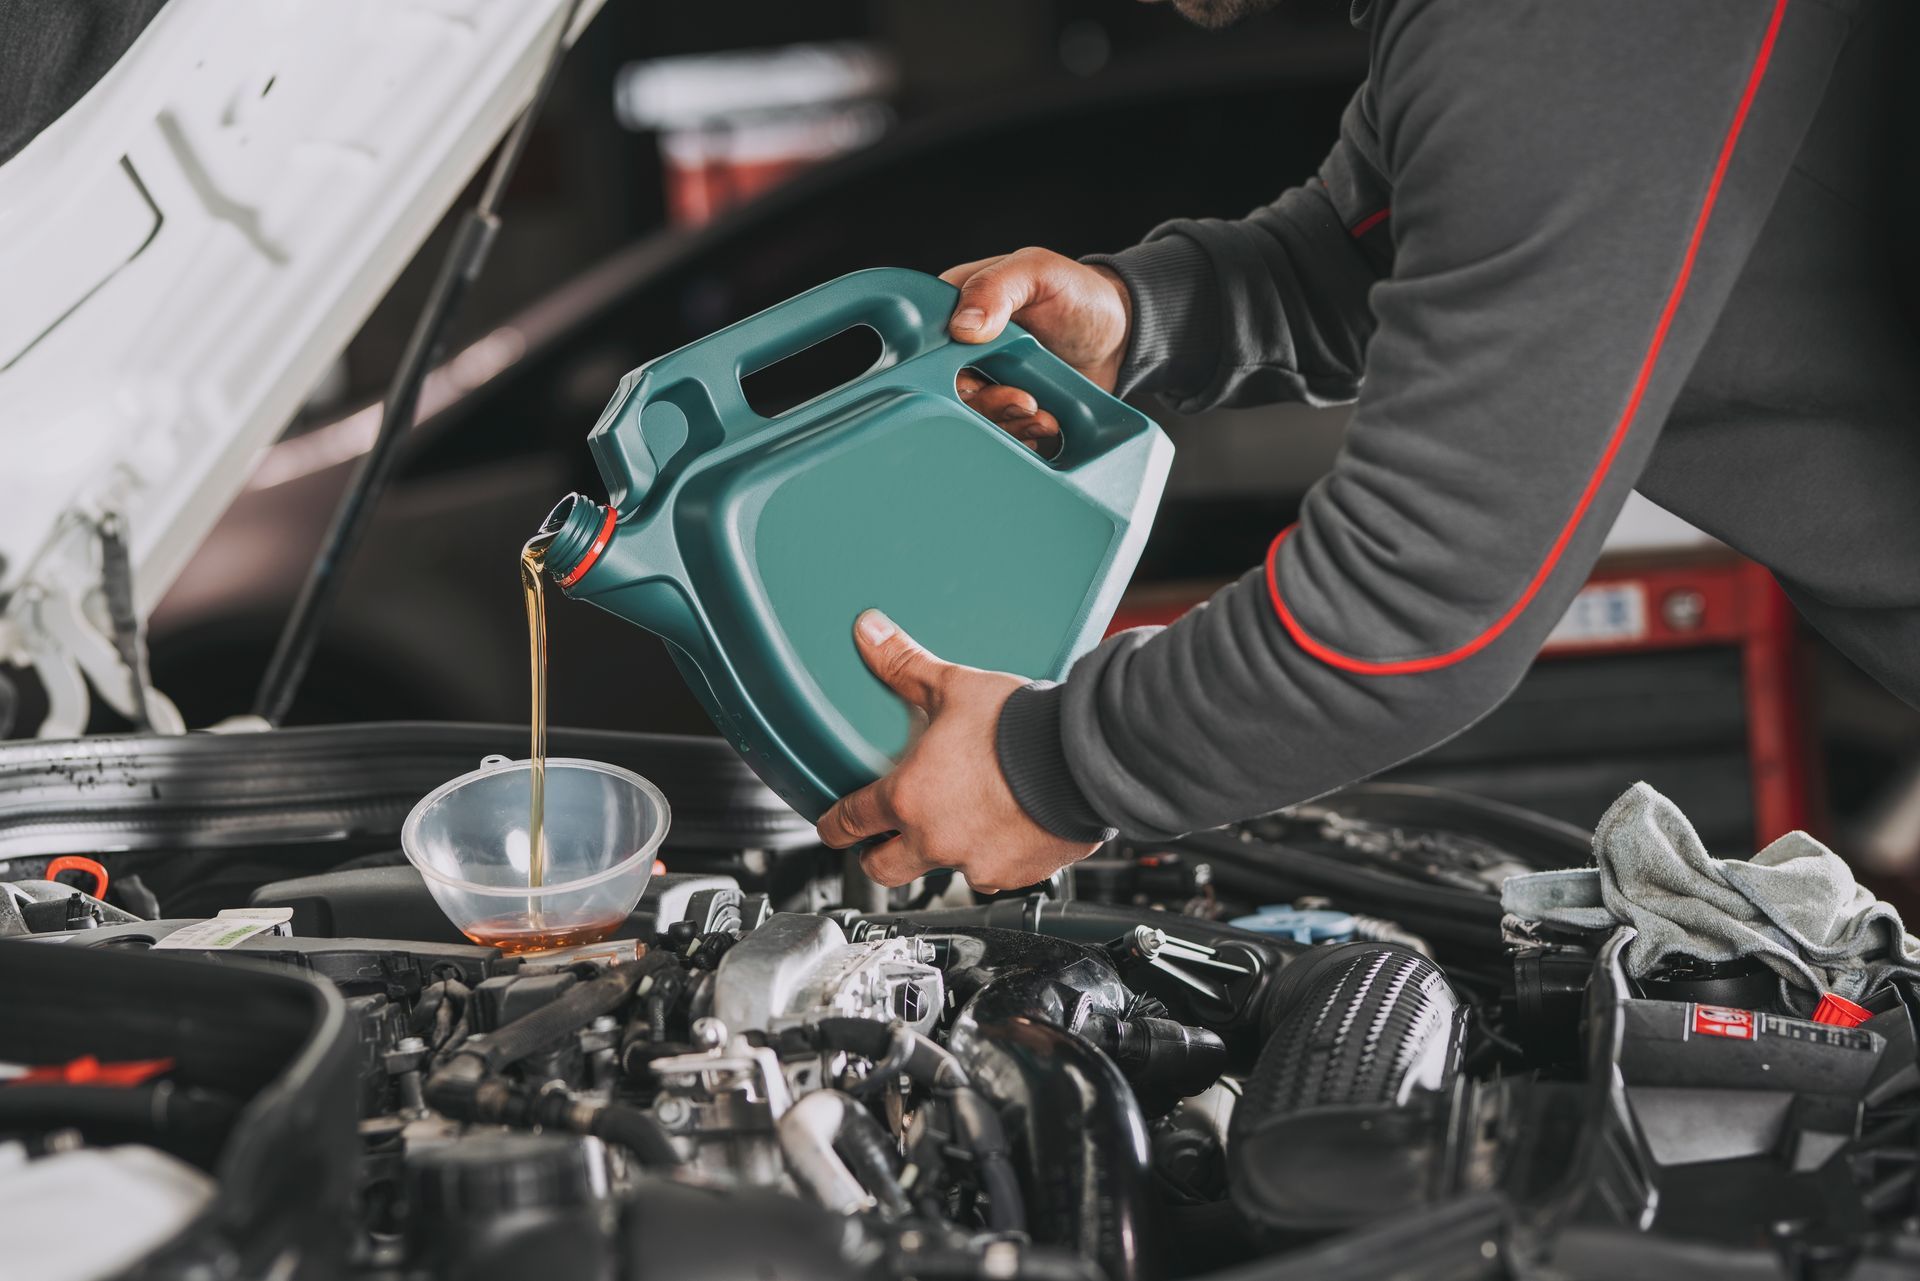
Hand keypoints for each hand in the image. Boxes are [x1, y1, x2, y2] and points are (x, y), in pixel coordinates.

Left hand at [817, 610, 1102, 894]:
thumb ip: (905, 666)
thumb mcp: (954, 687)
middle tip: (885, 838)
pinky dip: (993, 855)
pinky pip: (993, 874)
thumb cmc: (1019, 727)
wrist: (1083, 757)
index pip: (849, 822)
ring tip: (962, 821)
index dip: (833, 825)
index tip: (832, 826)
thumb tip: (869, 632)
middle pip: (883, 869)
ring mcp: (977, 862)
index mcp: (908, 798)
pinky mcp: (1016, 873)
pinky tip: (1006, 827)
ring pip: (943, 871)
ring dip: (944, 851)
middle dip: (878, 854)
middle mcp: (936, 840)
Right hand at [940, 248, 1132, 452]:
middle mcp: (962, 347)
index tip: (974, 377)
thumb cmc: (1078, 295)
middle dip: (982, 402)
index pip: (925, 342)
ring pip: (971, 415)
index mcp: (956, 306)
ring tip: (1040, 412)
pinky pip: (997, 431)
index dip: (940, 366)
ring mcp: (985, 379)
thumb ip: (997, 288)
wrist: (1119, 336)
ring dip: (1004, 422)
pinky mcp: (1006, 408)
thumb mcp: (1038, 273)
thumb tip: (962, 326)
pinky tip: (1044, 423)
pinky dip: (1019, 435)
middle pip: (946, 387)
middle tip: (1022, 400)